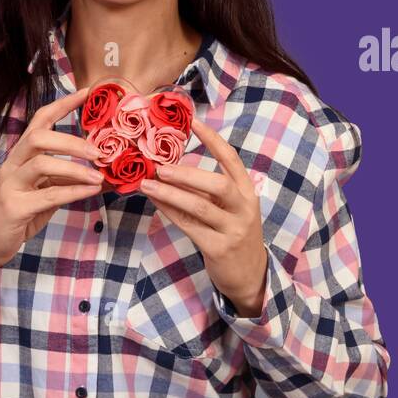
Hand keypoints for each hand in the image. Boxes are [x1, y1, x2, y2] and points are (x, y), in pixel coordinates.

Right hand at [0, 86, 104, 269]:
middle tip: (99, 152)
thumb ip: (65, 177)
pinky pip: (49, 195)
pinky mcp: (14, 208)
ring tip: (99, 176)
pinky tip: (92, 191)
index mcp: (20, 155)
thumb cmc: (20, 213)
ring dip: (76, 168)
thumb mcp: (45, 190)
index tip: (87, 92)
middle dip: (72, 141)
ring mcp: (10, 186)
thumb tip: (100, 170)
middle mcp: (12, 165)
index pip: (39, 120)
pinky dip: (74, 191)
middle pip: (39, 137)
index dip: (63, 104)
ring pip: (42, 164)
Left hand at [138, 115, 268, 317]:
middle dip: (187, 174)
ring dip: (170, 194)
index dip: (212, 140)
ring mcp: (233, 230)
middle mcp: (244, 208)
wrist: (250, 275)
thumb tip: (174, 168)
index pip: (231, 159)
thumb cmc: (235, 235)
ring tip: (147, 184)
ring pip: (199, 207)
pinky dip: (170, 213)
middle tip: (160, 167)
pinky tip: (156, 203)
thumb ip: (210, 191)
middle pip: (217, 184)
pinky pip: (190, 226)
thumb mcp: (231, 209)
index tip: (192, 122)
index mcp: (247, 192)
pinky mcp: (218, 248)